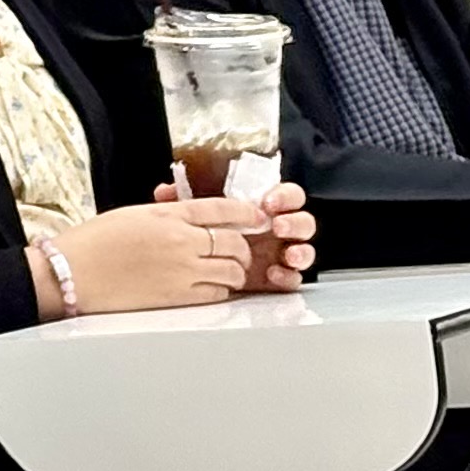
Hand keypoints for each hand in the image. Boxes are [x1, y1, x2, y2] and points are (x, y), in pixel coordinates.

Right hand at [44, 197, 261, 314]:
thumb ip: (168, 215)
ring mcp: (183, 270)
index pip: (222, 209)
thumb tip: (195, 221)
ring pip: (233, 271)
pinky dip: (221, 289)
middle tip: (240, 250)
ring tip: (225, 271)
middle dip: (243, 247)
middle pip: (235, 243)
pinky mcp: (179, 297)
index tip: (257, 217)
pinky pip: (218, 293)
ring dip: (235, 270)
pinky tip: (209, 286)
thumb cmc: (94, 242)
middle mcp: (181, 240)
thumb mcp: (133, 214)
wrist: (72, 273)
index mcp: (168, 214)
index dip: (246, 213)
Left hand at [151, 176, 316, 293]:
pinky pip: (293, 279)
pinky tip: (274, 275)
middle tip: (278, 226)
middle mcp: (277, 230)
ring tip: (286, 254)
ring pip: (304, 250)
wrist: (198, 262)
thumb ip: (184, 199)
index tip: (268, 202)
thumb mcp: (194, 212)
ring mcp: (281, 254)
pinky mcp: (278, 278)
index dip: (284, 196)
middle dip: (295, 223)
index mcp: (264, 208)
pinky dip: (289, 277)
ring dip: (300, 251)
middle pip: (303, 222)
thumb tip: (165, 192)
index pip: (288, 195)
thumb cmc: (203, 230)